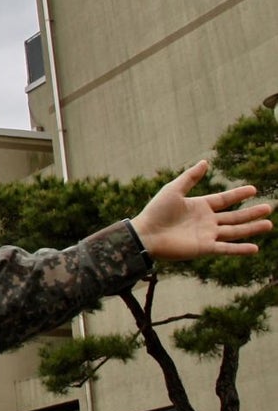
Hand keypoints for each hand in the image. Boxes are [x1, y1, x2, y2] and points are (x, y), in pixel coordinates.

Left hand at [130, 160, 272, 260]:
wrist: (145, 234)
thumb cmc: (156, 211)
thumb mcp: (174, 190)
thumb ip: (190, 177)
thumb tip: (205, 161)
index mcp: (199, 206)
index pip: (224, 200)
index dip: (238, 194)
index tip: (253, 189)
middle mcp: (206, 221)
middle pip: (234, 217)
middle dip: (251, 213)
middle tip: (269, 207)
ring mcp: (206, 235)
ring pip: (234, 231)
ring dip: (251, 228)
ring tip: (269, 224)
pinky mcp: (204, 248)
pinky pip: (226, 248)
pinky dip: (240, 249)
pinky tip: (255, 247)